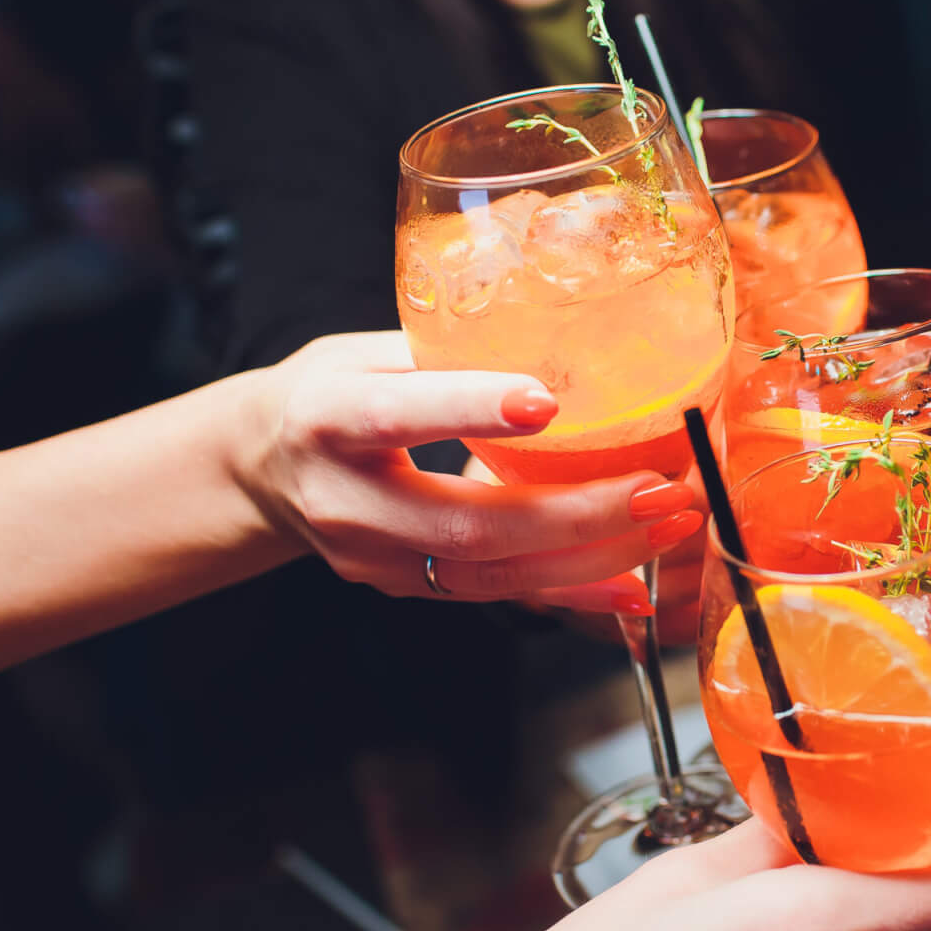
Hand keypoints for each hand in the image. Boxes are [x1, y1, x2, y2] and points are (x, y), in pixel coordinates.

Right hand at [237, 332, 702, 612]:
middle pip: (467, 524)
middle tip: (661, 489)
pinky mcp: (405, 590)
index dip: (470, 410)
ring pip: (493, 576)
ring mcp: (375, 559)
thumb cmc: (330, 392)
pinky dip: (572, 593)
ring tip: (670, 526)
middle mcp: (347, 501)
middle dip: (577, 515)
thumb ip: (451, 350)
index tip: (546, 403)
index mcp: (329, 417)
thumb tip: (567, 332)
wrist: (259, 470)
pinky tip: (634, 589)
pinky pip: (497, 597)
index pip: (399, 415)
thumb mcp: (370, 349)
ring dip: (594, 558)